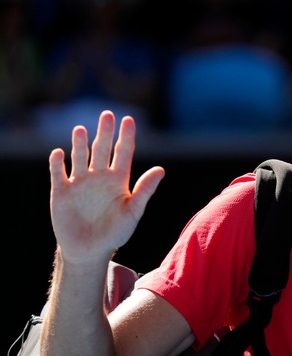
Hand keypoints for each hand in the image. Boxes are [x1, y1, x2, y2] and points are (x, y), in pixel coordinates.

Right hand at [49, 110, 164, 264]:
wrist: (89, 250)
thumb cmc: (115, 232)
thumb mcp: (133, 212)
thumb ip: (144, 190)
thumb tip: (161, 169)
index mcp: (118, 179)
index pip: (123, 152)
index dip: (126, 136)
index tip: (129, 119)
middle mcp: (99, 176)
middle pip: (102, 149)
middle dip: (104, 132)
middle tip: (107, 114)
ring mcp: (79, 182)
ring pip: (80, 157)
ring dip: (80, 144)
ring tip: (81, 130)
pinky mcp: (61, 192)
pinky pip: (58, 173)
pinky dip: (57, 163)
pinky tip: (59, 153)